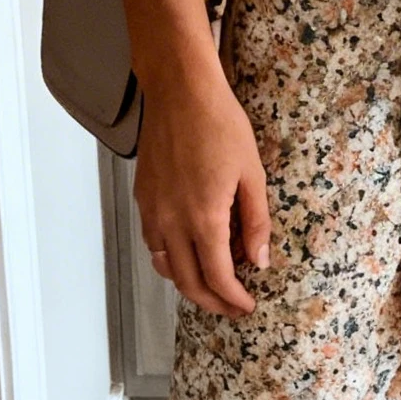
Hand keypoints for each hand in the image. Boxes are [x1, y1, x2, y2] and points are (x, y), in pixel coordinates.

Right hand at [134, 57, 270, 318]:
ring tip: (213, 283)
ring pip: (165, 266)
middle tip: (232, 307)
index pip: (217, 277)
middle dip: (212, 302)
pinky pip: (154, 243)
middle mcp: (172, 222)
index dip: (233, 298)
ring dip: (189, 283)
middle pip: (187, 282)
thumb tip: (258, 261)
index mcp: (204, 218)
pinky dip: (171, 259)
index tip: (248, 306)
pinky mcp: (142, 199)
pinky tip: (189, 251)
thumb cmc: (221, 126)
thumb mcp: (252, 174)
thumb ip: (255, 222)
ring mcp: (152, 212)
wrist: (179, 92)